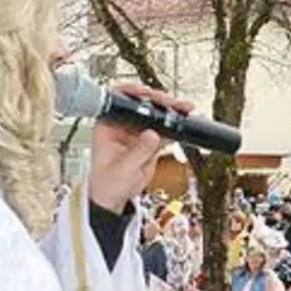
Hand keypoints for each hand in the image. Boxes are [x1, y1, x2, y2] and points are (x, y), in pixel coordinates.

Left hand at [87, 84, 193, 211]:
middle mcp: (122, 124)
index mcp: (107, 125)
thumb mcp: (122, 168)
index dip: (133, 93)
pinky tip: (183, 123)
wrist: (116, 198)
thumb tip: (152, 134)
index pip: (119, 101)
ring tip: (183, 109)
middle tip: (171, 103)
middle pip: (141, 104)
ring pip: (155, 115)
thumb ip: (138, 151)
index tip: (146, 93)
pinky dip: (174, 126)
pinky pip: (164, 129)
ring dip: (170, 111)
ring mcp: (137, 131)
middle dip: (158, 101)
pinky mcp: (149, 141)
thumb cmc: (108, 183)